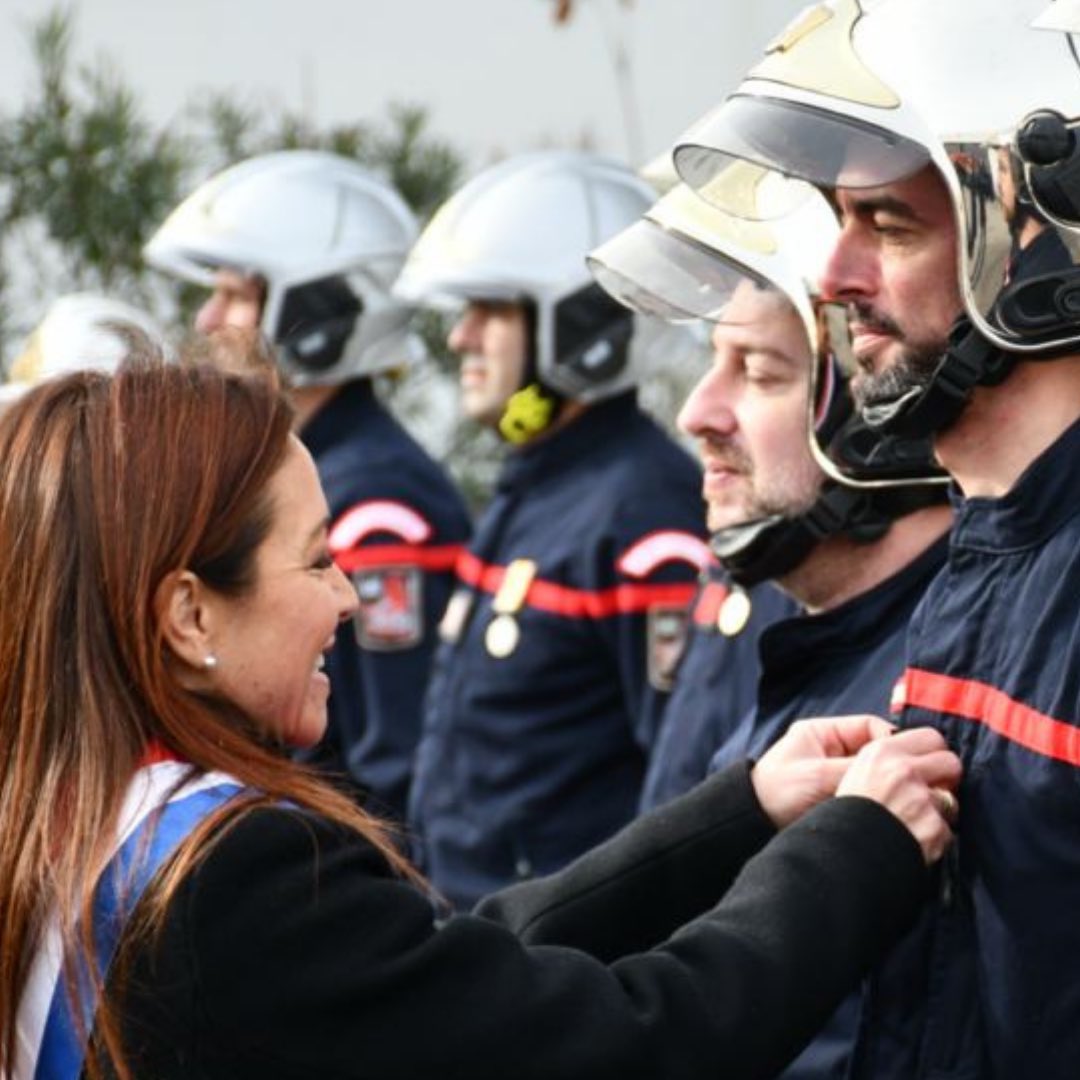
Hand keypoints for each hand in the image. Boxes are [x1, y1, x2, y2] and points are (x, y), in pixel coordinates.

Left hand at [751, 714, 896, 828]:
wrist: (754, 821)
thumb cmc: (775, 791)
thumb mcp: (816, 775)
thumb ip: (853, 768)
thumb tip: (894, 767)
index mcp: (823, 733)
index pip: (869, 726)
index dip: (890, 740)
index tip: (905, 758)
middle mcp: (831, 749)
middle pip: (874, 750)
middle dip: (890, 764)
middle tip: (907, 780)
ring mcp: (835, 771)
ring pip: (872, 772)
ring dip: (883, 783)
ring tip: (895, 795)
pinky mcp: (837, 794)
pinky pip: (864, 790)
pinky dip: (874, 797)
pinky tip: (884, 807)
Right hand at [836, 726, 961, 863]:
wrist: (841, 854)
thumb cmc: (846, 815)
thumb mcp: (859, 773)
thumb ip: (888, 760)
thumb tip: (921, 759)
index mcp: (882, 752)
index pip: (931, 737)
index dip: (933, 753)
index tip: (929, 764)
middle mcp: (904, 771)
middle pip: (951, 763)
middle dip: (947, 778)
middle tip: (933, 791)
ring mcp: (921, 799)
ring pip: (951, 801)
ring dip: (939, 812)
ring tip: (914, 822)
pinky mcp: (933, 828)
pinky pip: (946, 830)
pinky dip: (934, 838)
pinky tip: (912, 840)